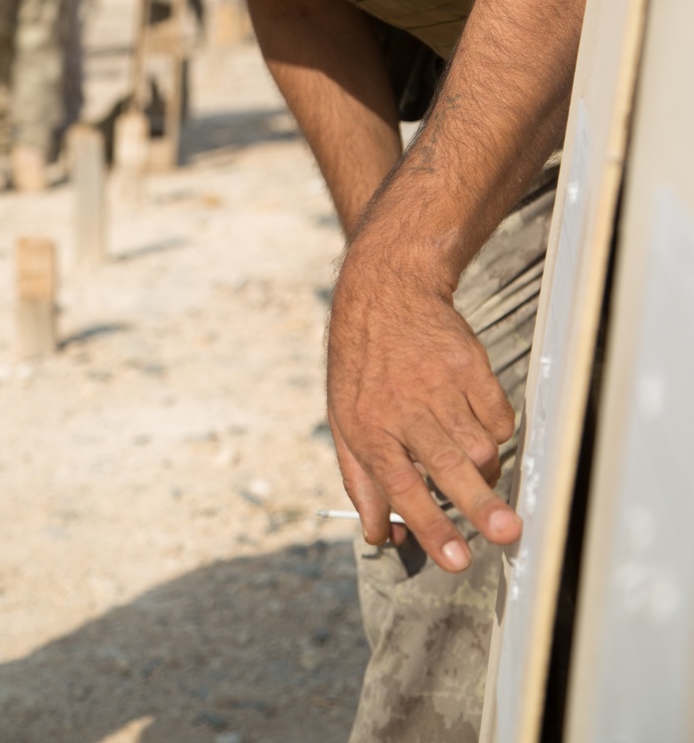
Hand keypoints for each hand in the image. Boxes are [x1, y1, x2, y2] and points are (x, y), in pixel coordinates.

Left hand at [327, 242, 521, 571]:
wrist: (385, 290)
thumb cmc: (362, 363)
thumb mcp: (343, 420)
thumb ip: (361, 482)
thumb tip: (381, 536)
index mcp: (369, 426)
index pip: (400, 486)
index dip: (429, 526)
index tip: (456, 560)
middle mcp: (405, 407)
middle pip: (447, 465)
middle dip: (479, 505)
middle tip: (507, 535)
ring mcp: (440, 384)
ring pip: (480, 444)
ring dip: (485, 470)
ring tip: (477, 472)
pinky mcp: (470, 365)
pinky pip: (498, 416)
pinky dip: (496, 432)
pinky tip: (478, 425)